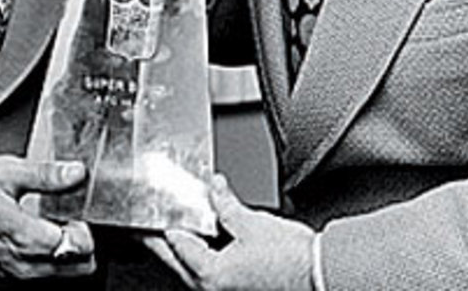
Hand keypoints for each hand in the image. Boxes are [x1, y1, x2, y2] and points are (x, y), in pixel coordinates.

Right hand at [0, 154, 94, 279]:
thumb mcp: (7, 172)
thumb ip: (46, 175)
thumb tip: (77, 173)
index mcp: (29, 240)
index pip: (81, 248)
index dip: (85, 226)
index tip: (76, 211)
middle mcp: (25, 267)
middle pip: (78, 268)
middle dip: (79, 244)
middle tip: (66, 218)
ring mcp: (15, 278)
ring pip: (60, 275)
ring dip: (63, 253)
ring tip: (47, 225)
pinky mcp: (6, 281)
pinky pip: (39, 277)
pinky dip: (43, 260)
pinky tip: (30, 236)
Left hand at [147, 174, 313, 290]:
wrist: (321, 276)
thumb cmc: (293, 260)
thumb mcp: (252, 223)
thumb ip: (225, 203)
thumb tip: (214, 187)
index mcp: (210, 274)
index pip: (173, 243)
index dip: (157, 223)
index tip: (146, 213)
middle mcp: (214, 290)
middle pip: (177, 260)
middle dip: (165, 238)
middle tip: (153, 220)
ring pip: (193, 267)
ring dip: (185, 246)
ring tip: (181, 223)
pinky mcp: (239, 289)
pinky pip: (211, 270)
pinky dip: (205, 253)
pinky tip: (210, 237)